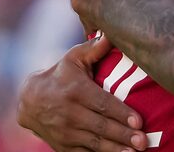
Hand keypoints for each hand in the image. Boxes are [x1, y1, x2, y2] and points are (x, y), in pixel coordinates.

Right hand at [17, 38, 148, 150]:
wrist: (29, 101)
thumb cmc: (60, 75)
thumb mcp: (74, 58)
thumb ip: (94, 48)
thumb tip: (112, 34)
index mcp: (75, 91)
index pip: (102, 103)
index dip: (120, 112)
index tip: (138, 120)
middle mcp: (69, 113)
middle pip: (101, 126)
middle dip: (123, 134)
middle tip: (143, 141)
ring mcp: (65, 132)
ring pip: (94, 143)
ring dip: (115, 149)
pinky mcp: (63, 147)